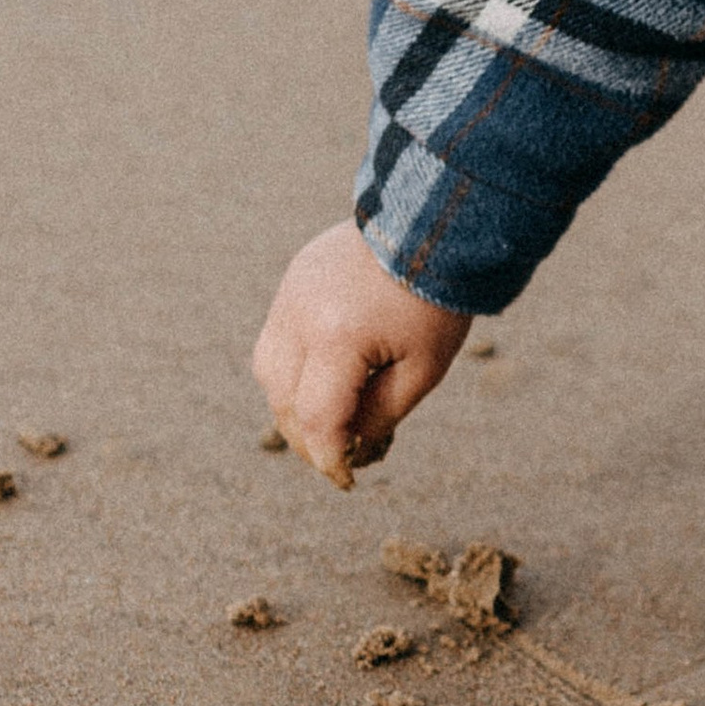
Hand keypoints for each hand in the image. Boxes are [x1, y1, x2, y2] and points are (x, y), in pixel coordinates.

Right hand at [252, 221, 471, 487]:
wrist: (431, 226)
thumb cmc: (435, 302)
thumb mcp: (423, 370)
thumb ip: (382, 414)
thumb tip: (351, 447)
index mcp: (337, 338)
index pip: (316, 419)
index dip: (328, 456)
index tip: (345, 480)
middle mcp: (300, 317)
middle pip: (284, 401)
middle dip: (309, 438)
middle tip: (342, 457)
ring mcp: (290, 296)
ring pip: (269, 372)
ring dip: (294, 405)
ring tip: (333, 420)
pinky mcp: (292, 283)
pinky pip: (276, 340)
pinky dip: (293, 370)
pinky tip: (326, 379)